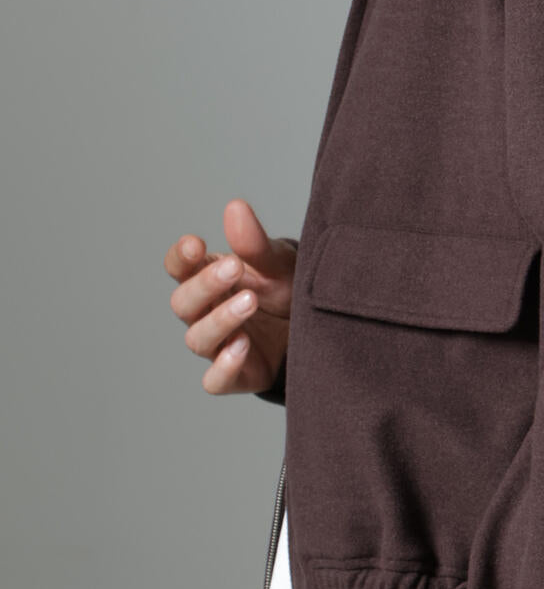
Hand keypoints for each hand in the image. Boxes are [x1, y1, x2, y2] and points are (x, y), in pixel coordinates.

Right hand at [164, 197, 295, 395]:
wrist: (320, 324)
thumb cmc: (288, 288)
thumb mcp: (278, 262)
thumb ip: (254, 242)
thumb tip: (235, 207)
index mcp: (210, 279)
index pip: (178, 268)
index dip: (180, 257)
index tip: (196, 243)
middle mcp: (207, 312)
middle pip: (183, 302)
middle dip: (205, 285)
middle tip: (234, 267)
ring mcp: (219, 345)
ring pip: (197, 339)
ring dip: (220, 320)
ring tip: (249, 301)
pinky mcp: (237, 376)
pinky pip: (215, 380)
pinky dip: (224, 367)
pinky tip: (242, 347)